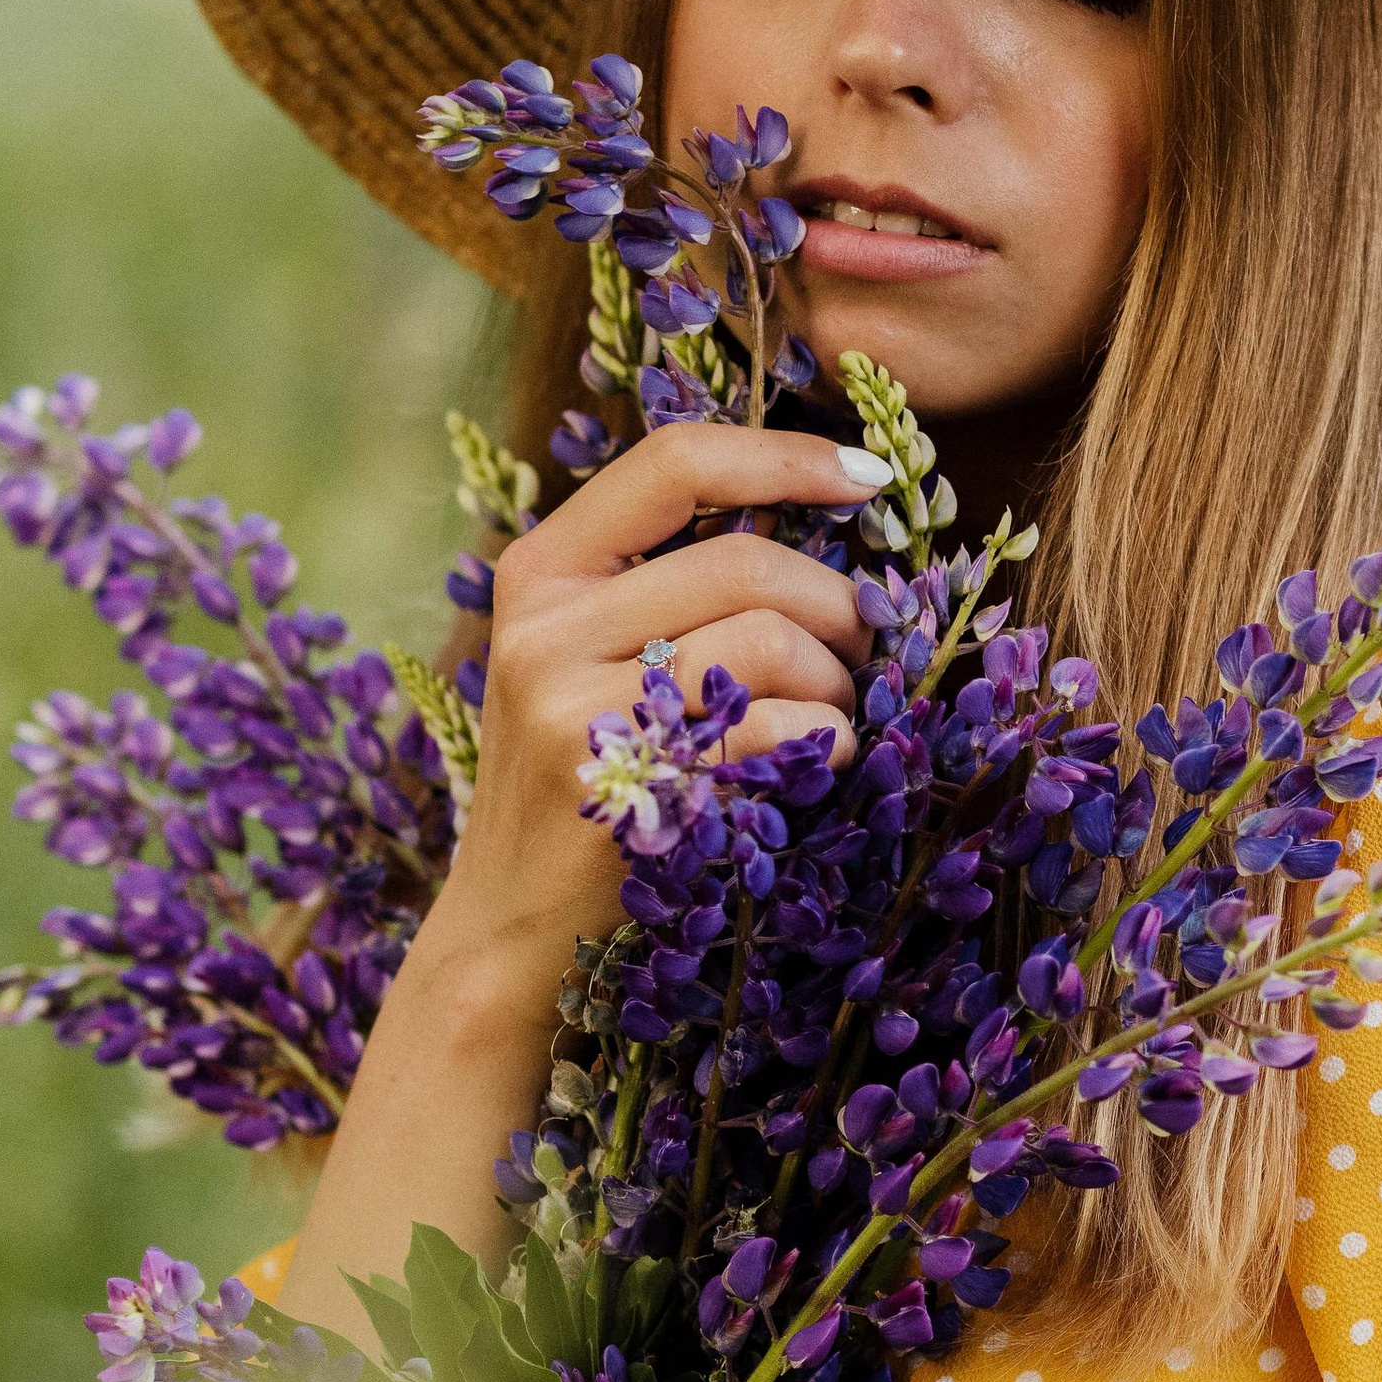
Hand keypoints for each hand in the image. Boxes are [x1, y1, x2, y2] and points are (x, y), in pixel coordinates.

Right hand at [415, 420, 887, 976]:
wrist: (513, 926)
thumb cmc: (588, 773)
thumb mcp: (589, 656)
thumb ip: (669, 579)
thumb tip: (822, 500)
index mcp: (543, 570)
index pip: (674, 460)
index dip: (785, 456)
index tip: (868, 474)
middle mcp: (544, 626)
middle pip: (747, 561)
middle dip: (838, 605)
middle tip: (863, 649)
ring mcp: (572, 706)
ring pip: (770, 640)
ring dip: (836, 680)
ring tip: (831, 714)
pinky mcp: (623, 785)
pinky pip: (776, 728)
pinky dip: (827, 740)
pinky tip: (815, 762)